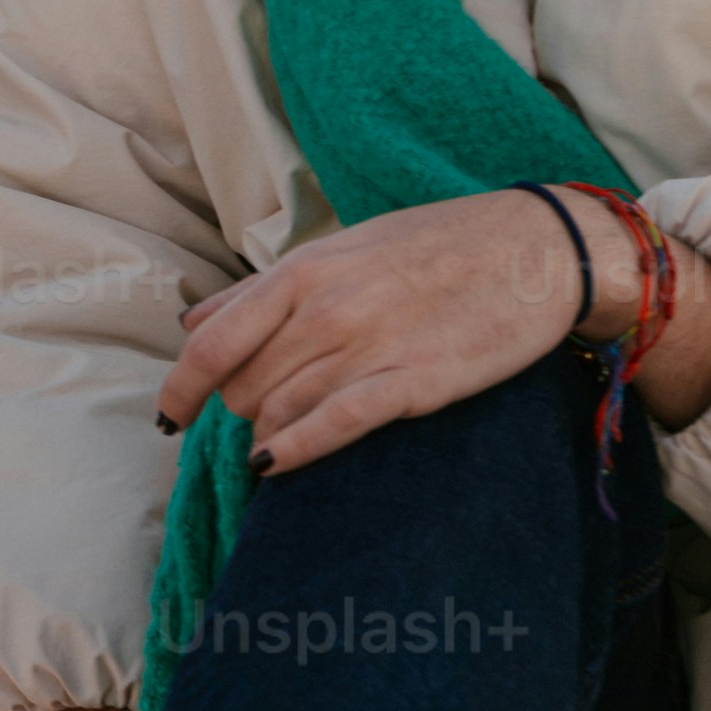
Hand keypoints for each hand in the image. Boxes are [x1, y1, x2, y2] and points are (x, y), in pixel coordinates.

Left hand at [162, 186, 617, 475]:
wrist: (539, 250)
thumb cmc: (438, 246)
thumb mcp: (343, 249)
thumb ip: (265, 290)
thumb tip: (192, 320)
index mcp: (304, 271)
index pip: (212, 344)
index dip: (179, 389)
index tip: (171, 417)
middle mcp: (326, 309)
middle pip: (242, 387)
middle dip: (239, 408)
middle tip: (261, 412)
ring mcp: (368, 346)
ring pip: (278, 410)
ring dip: (268, 433)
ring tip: (280, 439)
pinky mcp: (413, 383)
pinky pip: (333, 426)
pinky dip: (294, 451)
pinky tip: (276, 464)